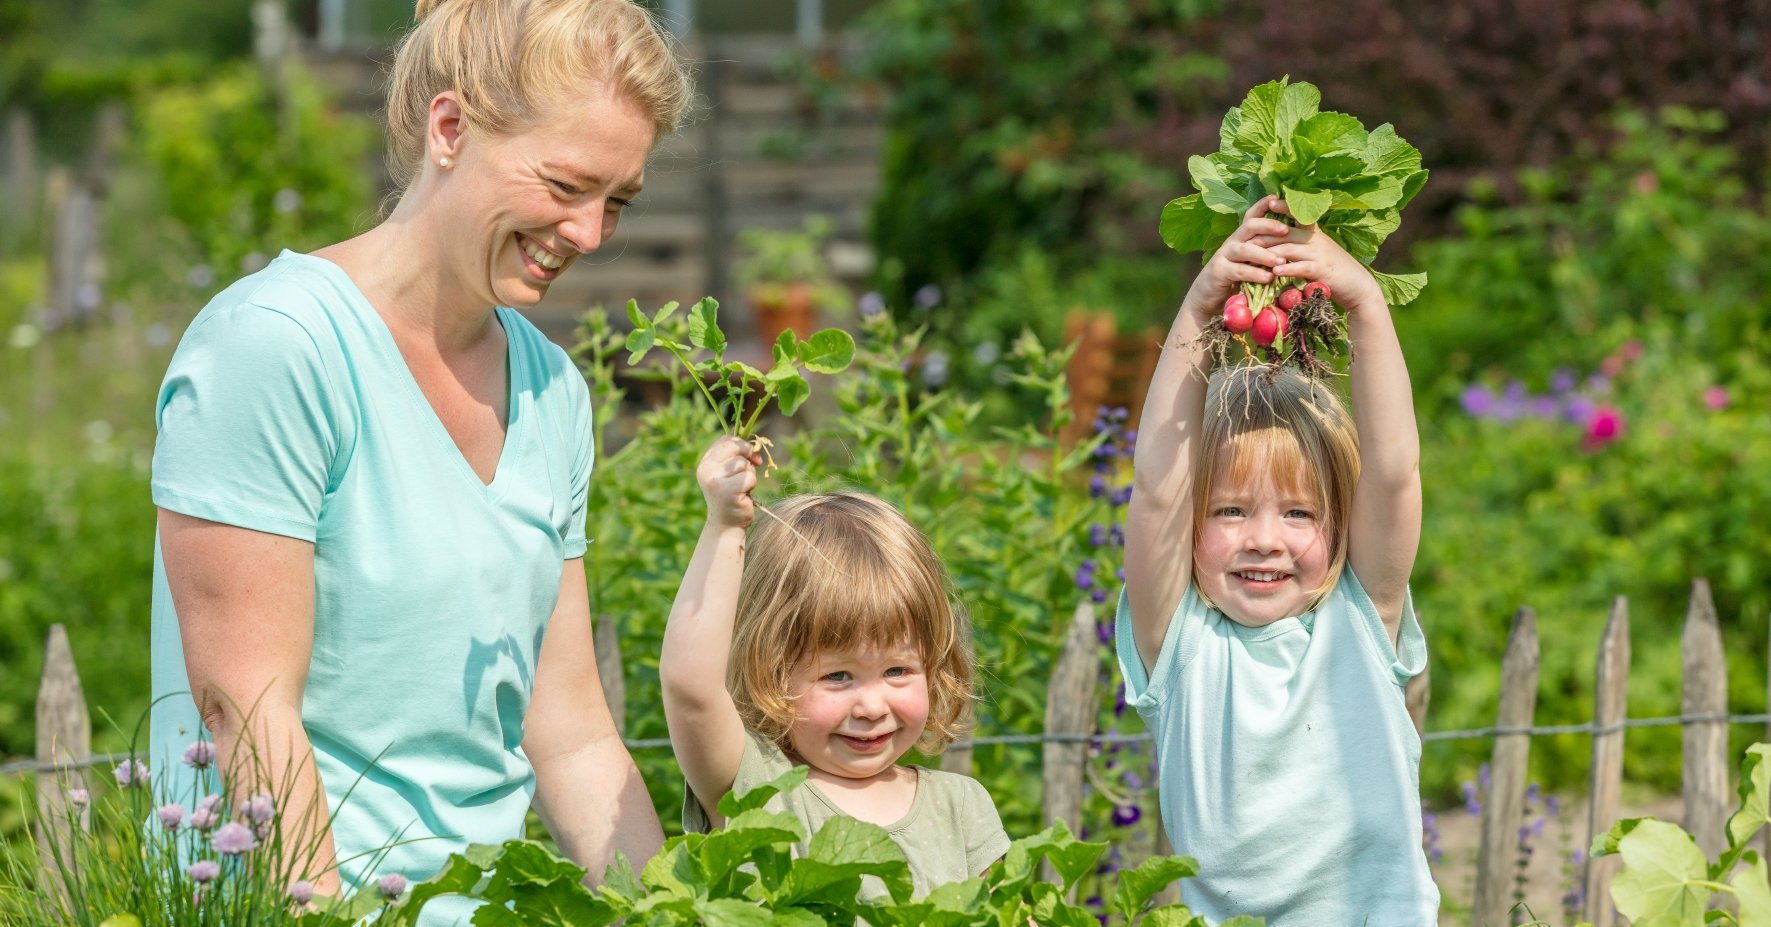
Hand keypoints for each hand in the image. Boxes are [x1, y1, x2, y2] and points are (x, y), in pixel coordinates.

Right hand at [697, 437, 760, 529]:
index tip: (750, 455)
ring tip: (742, 486)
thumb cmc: (732, 495)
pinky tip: (744, 494)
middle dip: (748, 454)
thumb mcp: (729, 472)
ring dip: (750, 473)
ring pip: (743, 463)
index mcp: (705, 462)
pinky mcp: (727, 491)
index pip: (725, 439)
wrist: (727, 524)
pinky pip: (749, 477)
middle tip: (755, 464)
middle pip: (734, 447)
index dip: (741, 444)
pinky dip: (751, 485)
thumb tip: (756, 442)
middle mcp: (706, 470)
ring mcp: (715, 481)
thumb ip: (736, 455)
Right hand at [1182, 195, 1290, 321]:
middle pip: (1249, 226)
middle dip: (1268, 225)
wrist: (1207, 296)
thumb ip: (1263, 252)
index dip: (1262, 205)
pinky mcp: (1219, 271)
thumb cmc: (1235, 278)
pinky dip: (1255, 274)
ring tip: (1281, 262)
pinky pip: (1239, 270)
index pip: (1251, 216)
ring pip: (1245, 249)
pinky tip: (1268, 278)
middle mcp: (1232, 242)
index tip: (1276, 197)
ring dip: (1264, 254)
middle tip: (1286, 230)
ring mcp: (1224, 256)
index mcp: (1241, 237)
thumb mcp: (1249, 262)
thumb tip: (1290, 245)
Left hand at [1263, 199, 1383, 311]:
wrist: (1358, 285)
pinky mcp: (1322, 270)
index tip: (1269, 202)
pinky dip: (1287, 268)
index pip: (1298, 215)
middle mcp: (1316, 239)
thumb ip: (1301, 244)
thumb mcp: (1318, 251)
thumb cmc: (1334, 269)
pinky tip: (1274, 271)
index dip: (1284, 207)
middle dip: (1263, 235)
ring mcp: (1319, 254)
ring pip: (1289, 248)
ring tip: (1251, 257)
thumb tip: (1279, 243)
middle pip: (1285, 232)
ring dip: (1268, 253)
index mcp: (1314, 233)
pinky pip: (1302, 267)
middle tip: (1244, 239)